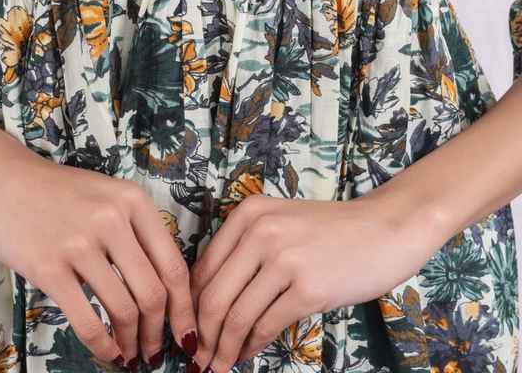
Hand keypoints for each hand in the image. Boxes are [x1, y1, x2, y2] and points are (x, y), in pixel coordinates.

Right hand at [0, 141, 196, 367]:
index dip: (185, 307)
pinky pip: (87, 320)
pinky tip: (107, 354)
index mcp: (133, 201)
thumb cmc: (59, 192)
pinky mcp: (49, 268)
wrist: (2, 179)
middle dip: (159, 332)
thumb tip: (165, 291)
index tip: (187, 332)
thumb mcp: (108, 197)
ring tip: (132, 355)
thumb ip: (136, 233)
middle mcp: (112, 219)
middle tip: (156, 352)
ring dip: (132, 343)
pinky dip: (103, 346)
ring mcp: (80, 243)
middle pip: (153, 293)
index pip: (173, 264)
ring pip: (124, 309)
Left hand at [188, 191, 445, 371]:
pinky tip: (248, 355)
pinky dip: (251, 347)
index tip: (188, 330)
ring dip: (223, 349)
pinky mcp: (308, 288)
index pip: (202, 269)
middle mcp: (261, 231)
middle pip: (212, 296)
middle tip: (197, 357)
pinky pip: (266, 326)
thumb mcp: (279, 223)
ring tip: (218, 365)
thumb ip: (243, 251)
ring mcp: (285, 259)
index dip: (189, 307)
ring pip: (236, 316)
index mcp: (248, 214)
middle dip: (201, 334)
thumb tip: (205, 300)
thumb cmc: (329, 232)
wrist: (383, 230)